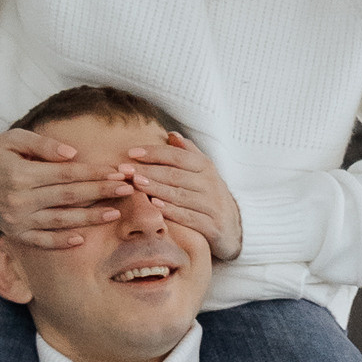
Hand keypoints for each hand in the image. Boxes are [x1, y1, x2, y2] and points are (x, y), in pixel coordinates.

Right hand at [0, 128, 129, 248]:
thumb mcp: (15, 139)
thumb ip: (44, 145)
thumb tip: (74, 154)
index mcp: (22, 174)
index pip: (66, 174)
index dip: (93, 173)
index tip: (116, 172)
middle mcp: (21, 199)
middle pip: (69, 197)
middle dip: (100, 193)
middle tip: (127, 189)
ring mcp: (18, 219)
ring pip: (60, 221)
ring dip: (89, 218)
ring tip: (114, 214)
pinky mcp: (15, 233)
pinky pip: (42, 240)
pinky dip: (61, 242)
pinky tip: (81, 239)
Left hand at [122, 133, 241, 263]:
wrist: (237, 227)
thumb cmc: (211, 196)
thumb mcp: (204, 171)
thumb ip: (189, 153)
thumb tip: (172, 134)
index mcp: (206, 167)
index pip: (177, 156)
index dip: (154, 153)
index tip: (132, 152)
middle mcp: (210, 183)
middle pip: (175, 175)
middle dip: (148, 171)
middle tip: (125, 170)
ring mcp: (212, 205)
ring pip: (179, 195)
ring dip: (156, 189)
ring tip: (135, 184)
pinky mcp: (212, 226)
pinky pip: (188, 217)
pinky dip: (171, 211)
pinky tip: (155, 205)